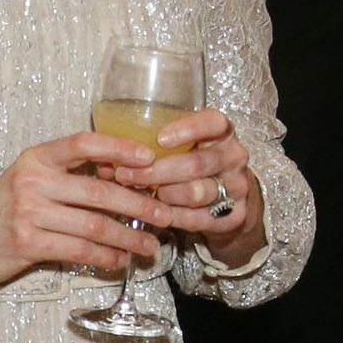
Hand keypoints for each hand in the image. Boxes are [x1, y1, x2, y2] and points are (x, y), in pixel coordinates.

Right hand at [0, 133, 170, 297]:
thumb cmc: (0, 211)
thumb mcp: (29, 180)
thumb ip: (67, 177)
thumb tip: (121, 179)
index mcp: (37, 157)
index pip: (84, 143)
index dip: (120, 148)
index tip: (152, 158)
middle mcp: (32, 180)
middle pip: (99, 191)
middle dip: (139, 205)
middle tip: (166, 215)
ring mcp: (28, 212)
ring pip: (93, 225)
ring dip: (127, 238)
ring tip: (150, 247)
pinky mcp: (26, 243)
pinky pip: (77, 251)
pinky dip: (104, 258)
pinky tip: (120, 261)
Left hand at [101, 106, 265, 269]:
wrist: (232, 204)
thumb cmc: (197, 169)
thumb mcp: (185, 150)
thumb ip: (153, 150)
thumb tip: (103, 160)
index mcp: (223, 134)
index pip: (213, 123)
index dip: (187, 129)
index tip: (159, 139)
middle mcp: (234, 157)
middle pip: (196, 164)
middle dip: (156, 171)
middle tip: (125, 176)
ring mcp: (238, 187)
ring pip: (196, 193)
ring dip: (163, 196)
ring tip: (140, 197)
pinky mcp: (236, 216)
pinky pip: (200, 218)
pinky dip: (174, 217)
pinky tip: (157, 214)